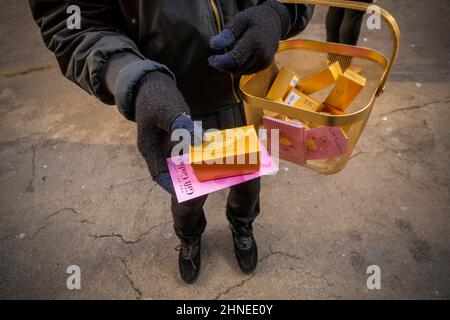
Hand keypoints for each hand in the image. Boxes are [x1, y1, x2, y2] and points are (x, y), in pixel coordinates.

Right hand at [135, 71, 204, 196]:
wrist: (151, 82)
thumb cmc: (155, 96)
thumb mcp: (166, 109)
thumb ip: (180, 124)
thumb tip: (199, 139)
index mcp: (149, 148)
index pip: (159, 175)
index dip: (172, 186)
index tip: (190, 193)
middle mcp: (157, 150)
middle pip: (173, 171)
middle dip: (190, 177)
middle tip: (211, 182)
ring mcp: (166, 144)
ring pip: (182, 161)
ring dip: (196, 166)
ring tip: (217, 170)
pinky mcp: (175, 137)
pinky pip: (188, 149)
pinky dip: (199, 152)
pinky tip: (215, 152)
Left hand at [208, 0, 290, 74]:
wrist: (275, 22)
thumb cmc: (254, 19)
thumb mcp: (240, 20)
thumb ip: (228, 34)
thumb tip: (213, 45)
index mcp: (255, 42)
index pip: (235, 59)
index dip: (221, 62)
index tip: (211, 59)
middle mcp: (261, 55)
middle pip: (237, 68)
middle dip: (224, 65)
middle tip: (214, 59)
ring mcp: (264, 62)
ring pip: (242, 71)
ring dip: (230, 67)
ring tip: (225, 56)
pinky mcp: (264, 66)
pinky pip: (247, 71)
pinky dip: (239, 67)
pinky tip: (235, 57)